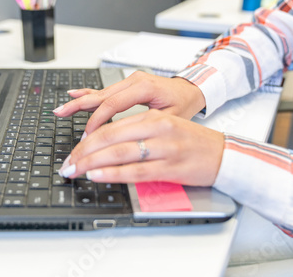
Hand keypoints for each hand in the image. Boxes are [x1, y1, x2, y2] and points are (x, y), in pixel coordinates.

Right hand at [53, 71, 205, 134]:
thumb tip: (123, 141)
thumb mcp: (170, 119)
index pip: (113, 104)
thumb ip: (145, 126)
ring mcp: (128, 81)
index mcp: (144, 87)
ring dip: (79, 102)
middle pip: (101, 96)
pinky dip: (88, 94)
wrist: (191, 89)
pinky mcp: (126, 85)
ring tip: (60, 109)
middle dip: (79, 108)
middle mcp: (133, 80)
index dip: (97, 121)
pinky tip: (73, 94)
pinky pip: (104, 90)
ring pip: (99, 93)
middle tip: (60, 115)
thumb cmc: (184, 104)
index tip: (88, 136)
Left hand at [58, 109, 223, 185]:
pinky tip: (97, 175)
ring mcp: (163, 148)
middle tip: (67, 164)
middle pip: (109, 138)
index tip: (72, 152)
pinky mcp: (170, 168)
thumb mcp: (164, 128)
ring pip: (118, 153)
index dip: (86, 140)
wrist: (225, 153)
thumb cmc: (192, 142)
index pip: (110, 127)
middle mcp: (156, 128)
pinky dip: (112, 173)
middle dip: (82, 152)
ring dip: (91, 162)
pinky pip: (134, 171)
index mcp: (152, 117)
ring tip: (74, 170)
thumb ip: (136, 134)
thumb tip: (105, 147)